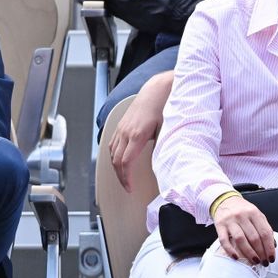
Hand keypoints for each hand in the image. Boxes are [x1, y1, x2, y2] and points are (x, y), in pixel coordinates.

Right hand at [108, 71, 172, 191]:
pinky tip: (119, 161)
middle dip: (121, 176)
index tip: (130, 187)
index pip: (126, 162)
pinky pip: (112, 143)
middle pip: (116, 160)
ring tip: (124, 177)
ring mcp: (122, 128)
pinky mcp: (121, 125)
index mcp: (137, 135)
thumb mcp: (166, 128)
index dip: (126, 178)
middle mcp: (126, 132)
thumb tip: (161, 162)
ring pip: (112, 152)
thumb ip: (161, 145)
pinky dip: (114, 155)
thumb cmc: (164, 107)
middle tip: (128, 187)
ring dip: (116, 167)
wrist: (157, 89)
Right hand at [213, 196, 275, 264]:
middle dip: (261, 252)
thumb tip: (273, 245)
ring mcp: (230, 221)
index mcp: (254, 213)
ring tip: (254, 261)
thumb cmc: (243, 210)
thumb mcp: (256, 214)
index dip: (269, 247)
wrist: (225, 200)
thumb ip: (264, 228)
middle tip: (264, 262)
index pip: (265, 232)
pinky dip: (230, 250)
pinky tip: (236, 257)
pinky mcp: (219, 226)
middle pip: (254, 237)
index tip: (272, 257)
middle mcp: (243, 216)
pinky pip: (224, 240)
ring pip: (241, 240)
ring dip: (249, 253)